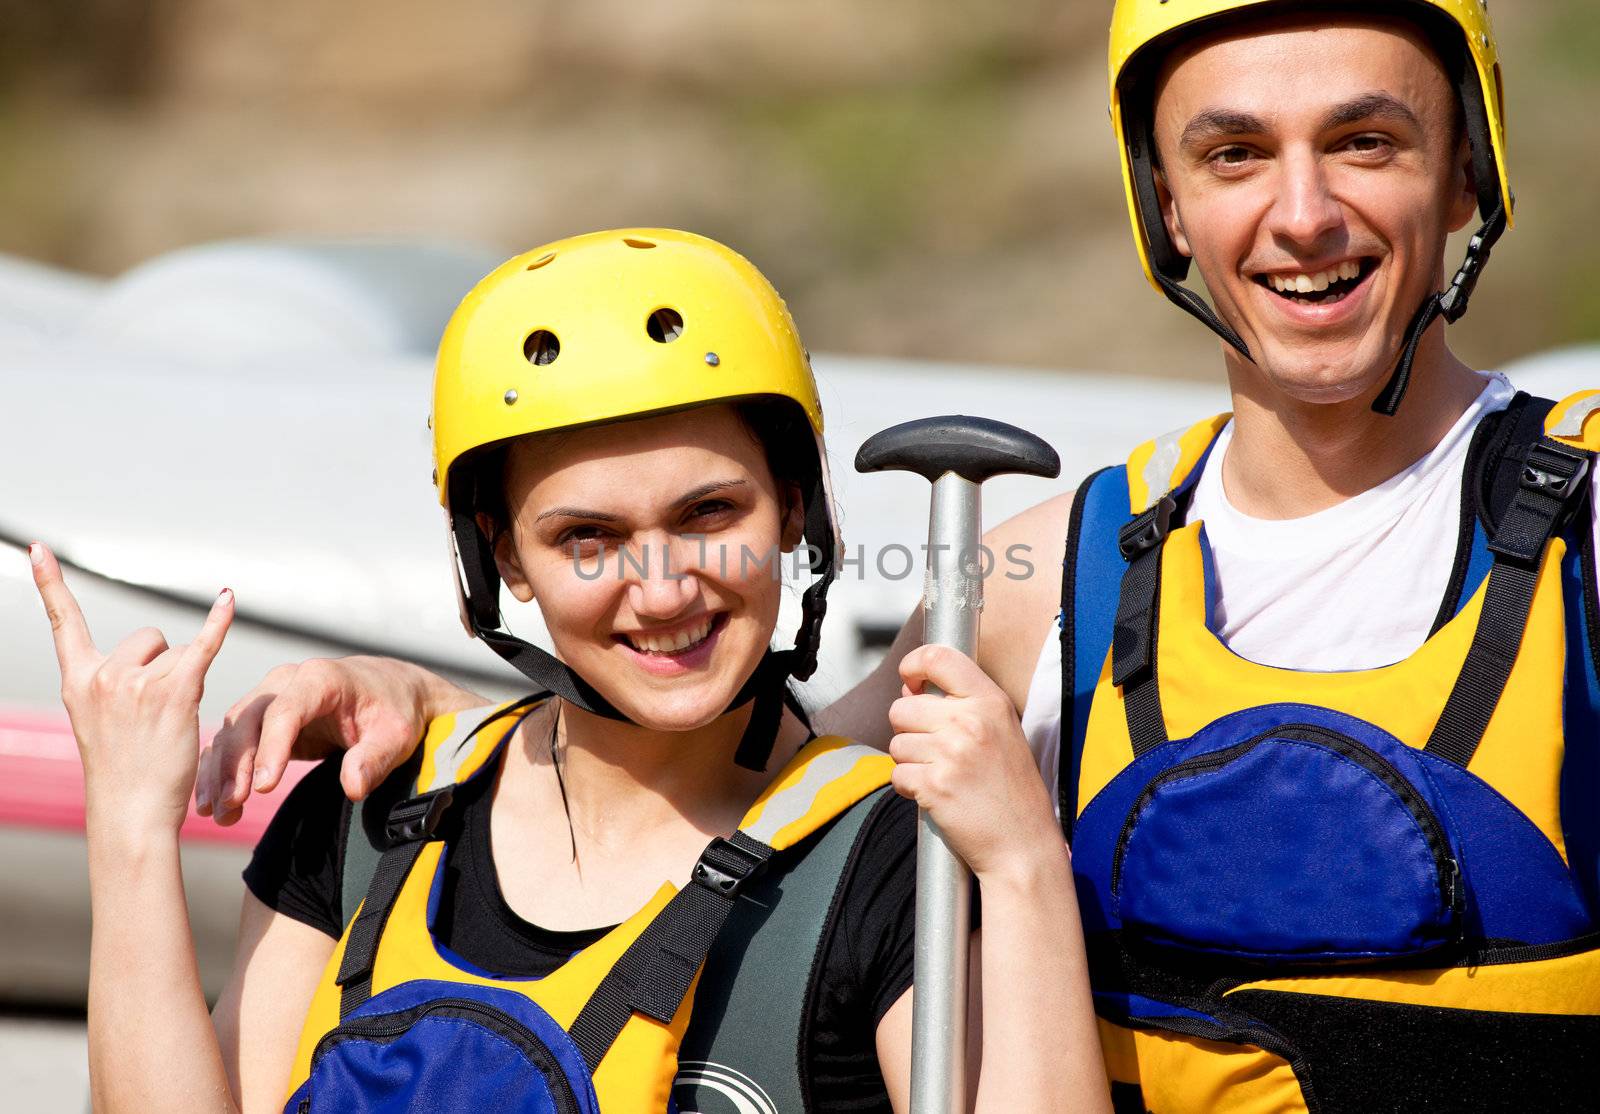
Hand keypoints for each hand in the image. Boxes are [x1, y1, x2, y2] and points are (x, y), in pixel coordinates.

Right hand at [30, 543, 232, 837]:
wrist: (131, 813)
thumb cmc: (123, 773)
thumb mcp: (99, 724)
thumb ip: (112, 685)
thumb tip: (154, 654)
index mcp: (78, 681)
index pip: (63, 623)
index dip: (50, 584)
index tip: (36, 548)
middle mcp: (102, 675)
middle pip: (150, 639)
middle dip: (163, 667)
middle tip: (155, 717)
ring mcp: (136, 683)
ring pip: (180, 654)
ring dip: (187, 681)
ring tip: (172, 725)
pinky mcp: (174, 693)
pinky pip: (202, 647)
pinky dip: (218, 623)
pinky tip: (228, 598)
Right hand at [196, 656, 477, 824]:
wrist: (391, 691)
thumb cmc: (395, 710)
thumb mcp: (396, 735)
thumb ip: (375, 759)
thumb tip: (353, 788)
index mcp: (321, 678)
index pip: (285, 711)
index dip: (271, 748)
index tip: (263, 788)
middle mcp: (287, 681)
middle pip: (248, 720)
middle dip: (235, 764)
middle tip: (230, 805)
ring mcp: (269, 696)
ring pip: (232, 730)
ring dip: (220, 771)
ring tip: (218, 813)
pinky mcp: (262, 717)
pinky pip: (232, 740)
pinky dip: (219, 770)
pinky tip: (214, 803)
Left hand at [888, 644, 1062, 881]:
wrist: (1023, 845)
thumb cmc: (1012, 790)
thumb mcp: (1002, 731)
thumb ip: (961, 704)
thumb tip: (909, 687)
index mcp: (990, 702)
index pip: (939, 657)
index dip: (914, 664)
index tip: (911, 679)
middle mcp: (970, 722)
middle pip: (902, 707)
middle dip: (909, 729)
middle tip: (936, 751)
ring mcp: (951, 754)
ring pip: (896, 744)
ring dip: (910, 761)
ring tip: (942, 775)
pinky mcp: (934, 786)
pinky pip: (897, 775)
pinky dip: (908, 787)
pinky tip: (936, 794)